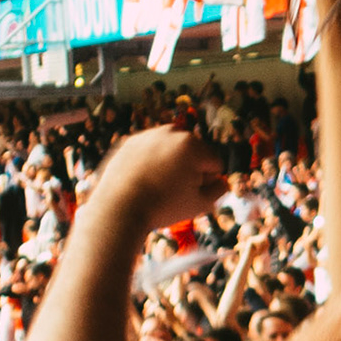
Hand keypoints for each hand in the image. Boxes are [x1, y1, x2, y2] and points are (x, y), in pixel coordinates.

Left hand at [94, 129, 225, 238]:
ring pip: (170, 151)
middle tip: (174, 191)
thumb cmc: (163, 206)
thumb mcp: (201, 204)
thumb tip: (222, 181)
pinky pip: (149, 152)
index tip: (189, 195)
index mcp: (192, 144)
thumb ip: (219, 190)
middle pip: (193, 154)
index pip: (214, 163)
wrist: (119, 208)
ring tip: (158, 186)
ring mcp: (148, 135)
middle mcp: (171, 132)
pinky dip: (150, 163)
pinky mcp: (129, 141)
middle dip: (189, 170)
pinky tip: (143, 181)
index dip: (206, 183)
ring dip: (170, 165)